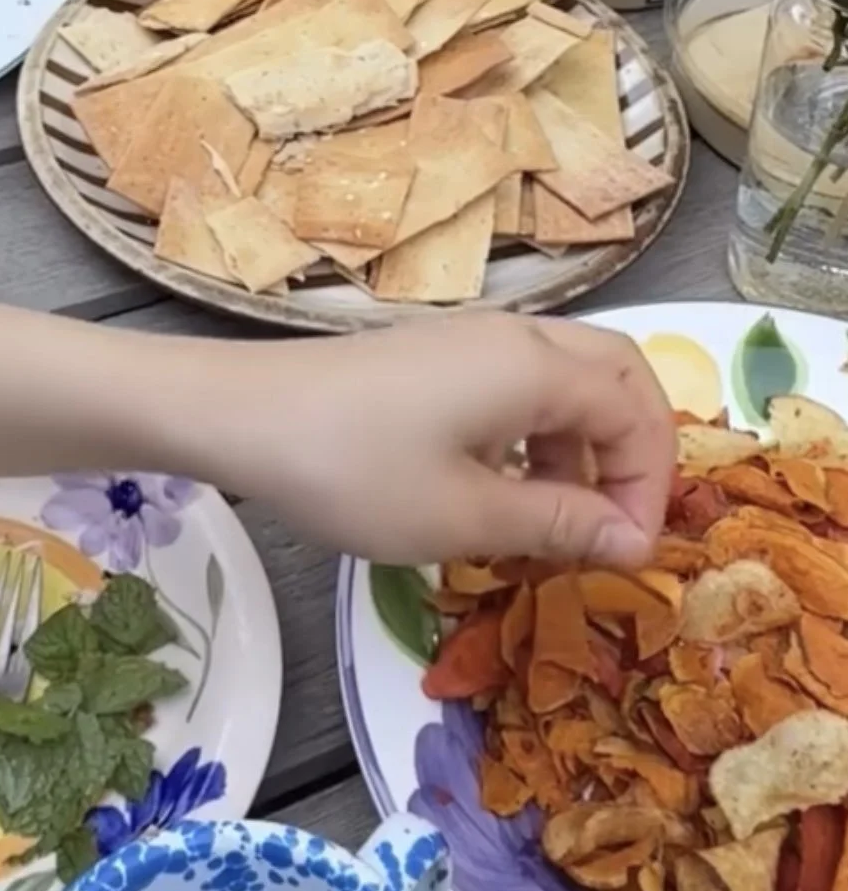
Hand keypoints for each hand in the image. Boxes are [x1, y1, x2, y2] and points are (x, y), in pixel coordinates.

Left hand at [235, 312, 674, 567]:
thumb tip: (633, 540)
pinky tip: (507, 495)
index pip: (638, 413)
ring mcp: (473, 342)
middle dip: (635, 452)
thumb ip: (559, 524)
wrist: (240, 417)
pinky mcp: (437, 359)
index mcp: (537, 366)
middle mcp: (518, 338)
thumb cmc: (354, 470)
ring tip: (561, 525)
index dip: (649, 485)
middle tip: (618, 525)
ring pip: (569, 382)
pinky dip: (539, 438)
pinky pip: (520, 388)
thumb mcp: (465, 515)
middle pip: (617, 378)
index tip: (629, 552)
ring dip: (585, 448)